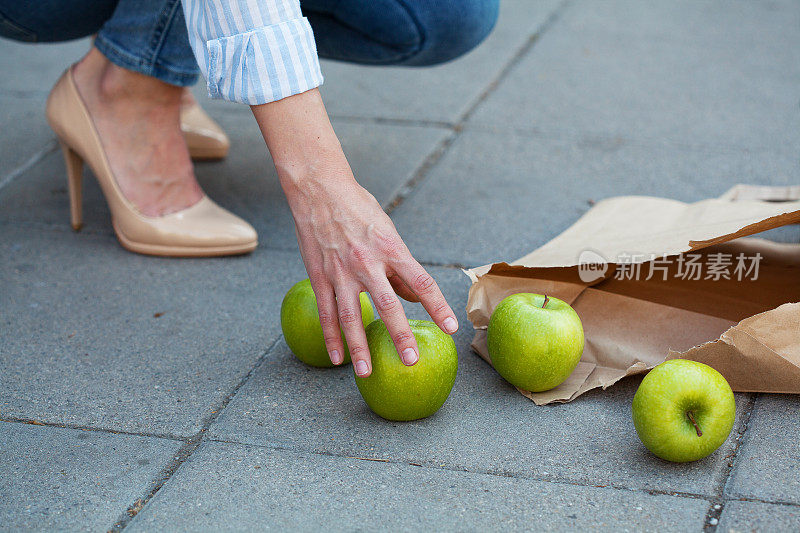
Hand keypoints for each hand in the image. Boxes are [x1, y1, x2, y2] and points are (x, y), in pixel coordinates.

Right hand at [291, 171, 457, 375]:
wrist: (319, 189)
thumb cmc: (359, 208)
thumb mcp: (388, 231)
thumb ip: (400, 266)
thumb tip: (413, 297)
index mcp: (391, 248)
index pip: (421, 282)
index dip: (437, 306)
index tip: (450, 328)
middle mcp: (368, 262)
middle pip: (388, 305)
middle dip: (400, 336)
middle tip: (411, 362)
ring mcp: (340, 271)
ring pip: (351, 316)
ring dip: (359, 347)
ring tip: (366, 373)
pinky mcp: (319, 275)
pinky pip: (326, 312)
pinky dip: (331, 337)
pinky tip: (337, 358)